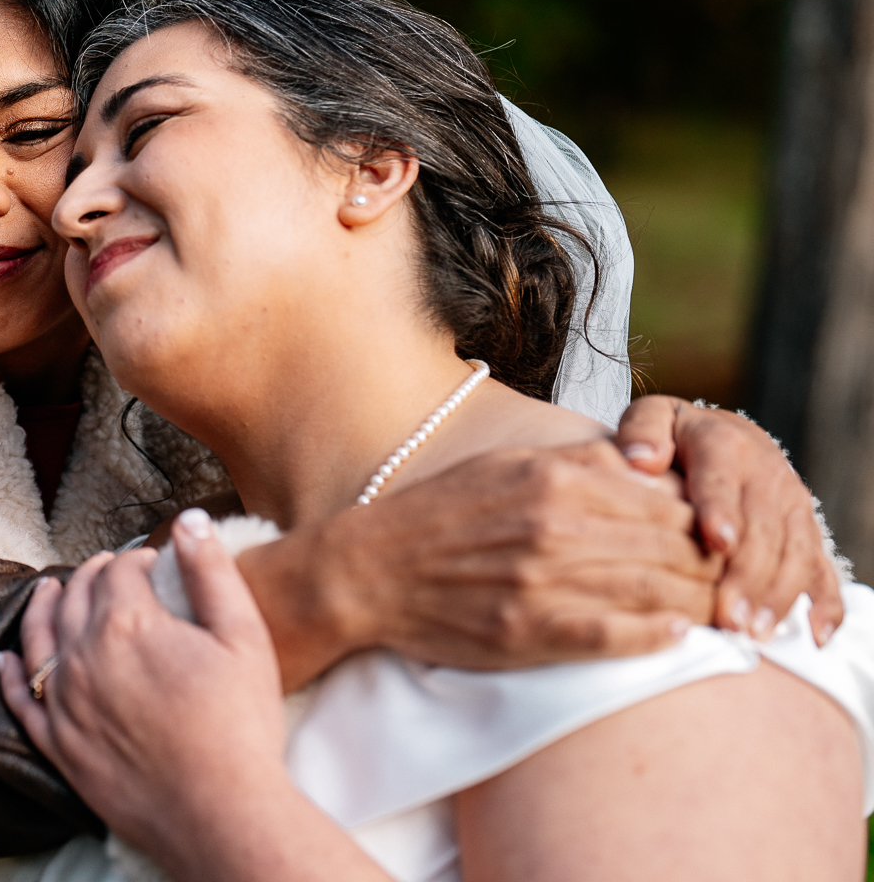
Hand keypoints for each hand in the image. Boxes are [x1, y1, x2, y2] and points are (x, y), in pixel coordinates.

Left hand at [0, 513, 387, 881]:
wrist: (221, 814)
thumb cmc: (240, 727)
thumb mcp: (243, 637)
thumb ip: (212, 572)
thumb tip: (189, 520)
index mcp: (126, 624)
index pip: (119, 571)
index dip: (138, 560)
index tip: (155, 564)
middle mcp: (83, 657)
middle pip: (76, 597)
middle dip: (92, 575)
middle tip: (109, 569)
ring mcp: (64, 703)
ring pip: (38, 639)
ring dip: (43, 608)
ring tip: (48, 590)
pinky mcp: (58, 746)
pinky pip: (20, 700)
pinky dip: (8, 674)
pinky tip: (4, 660)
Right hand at [245, 440, 716, 684]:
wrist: (368, 571)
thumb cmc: (440, 515)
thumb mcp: (505, 465)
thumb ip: (576, 464)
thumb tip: (646, 467)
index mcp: (553, 479)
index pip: (666, 502)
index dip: (707, 523)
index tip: (718, 540)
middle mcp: (555, 526)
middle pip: (674, 548)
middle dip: (713, 568)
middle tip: (732, 583)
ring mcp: (544, 581)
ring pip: (656, 592)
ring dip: (698, 605)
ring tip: (717, 612)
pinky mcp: (530, 630)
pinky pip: (615, 636)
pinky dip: (655, 637)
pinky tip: (675, 635)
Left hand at [617, 396, 843, 643]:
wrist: (720, 431)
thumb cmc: (673, 434)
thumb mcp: (652, 418)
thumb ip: (642, 433)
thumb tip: (641, 458)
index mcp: (724, 444)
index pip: (721, 482)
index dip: (721, 512)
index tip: (716, 543)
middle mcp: (767, 474)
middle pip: (762, 530)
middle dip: (747, 576)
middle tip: (727, 617)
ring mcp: (792, 505)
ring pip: (795, 554)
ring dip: (777, 596)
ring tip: (753, 633)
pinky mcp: (806, 531)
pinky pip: (822, 569)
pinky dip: (825, 604)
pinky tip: (815, 636)